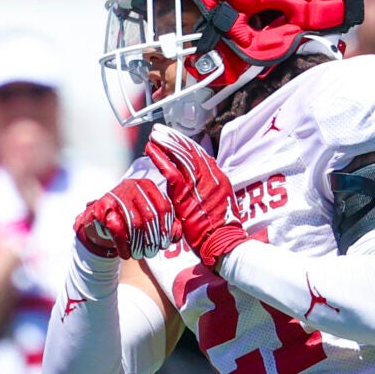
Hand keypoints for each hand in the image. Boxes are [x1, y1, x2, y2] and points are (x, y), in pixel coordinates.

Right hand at [74, 177, 173, 262]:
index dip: (167, 228)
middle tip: (152, 252)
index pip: (164, 207)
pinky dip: (123, 245)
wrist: (99, 223)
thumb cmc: (129, 221)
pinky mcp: (101, 207)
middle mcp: (132, 186)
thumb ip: (167, 225)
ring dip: (139, 244)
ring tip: (140, 255)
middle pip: (150, 216)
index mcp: (148, 186)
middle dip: (153, 238)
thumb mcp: (150, 221)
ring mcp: (116, 195)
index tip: (165, 244)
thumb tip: (175, 235)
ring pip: (135, 223)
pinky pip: (117, 229)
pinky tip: (126, 254)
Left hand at [146, 128, 250, 268]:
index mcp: (219, 179)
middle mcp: (211, 176)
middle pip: (190, 151)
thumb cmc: (220, 232)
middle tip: (161, 131)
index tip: (175, 138)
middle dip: (174, 139)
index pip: (200, 156)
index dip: (186, 145)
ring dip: (165, 144)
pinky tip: (151, 150)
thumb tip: (198, 190)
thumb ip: (208, 194)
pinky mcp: (187, 193)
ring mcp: (199, 183)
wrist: (223, 242)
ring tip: (154, 136)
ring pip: (180, 156)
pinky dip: (160, 159)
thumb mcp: (218, 207)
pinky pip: (171, 171)